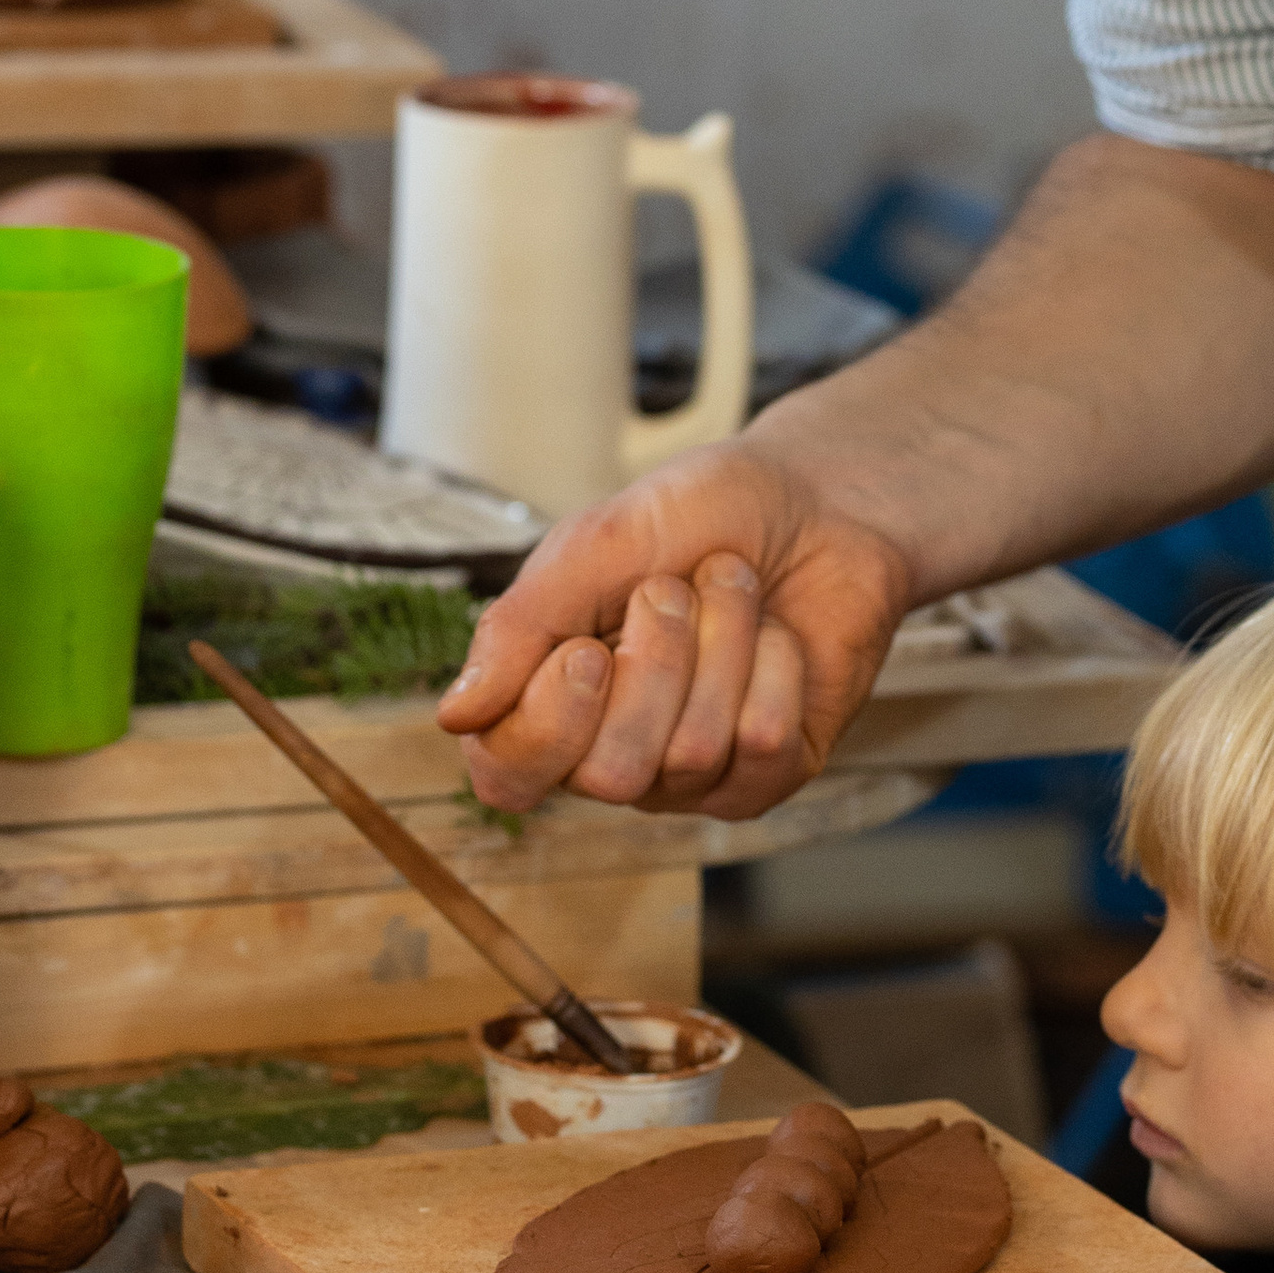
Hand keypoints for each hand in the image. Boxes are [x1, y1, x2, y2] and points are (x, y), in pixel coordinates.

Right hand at [435, 435, 911, 820]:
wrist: (819, 497)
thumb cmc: (700, 515)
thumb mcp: (598, 544)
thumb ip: (521, 626)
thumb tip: (454, 718)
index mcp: (551, 698)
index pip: (508, 775)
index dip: (549, 721)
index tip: (586, 647)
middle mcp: (613, 750)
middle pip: (609, 773)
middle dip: (656, 661)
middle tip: (675, 589)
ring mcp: (693, 773)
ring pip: (691, 755)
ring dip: (722, 644)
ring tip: (732, 591)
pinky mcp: (770, 771)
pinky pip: (763, 746)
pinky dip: (777, 664)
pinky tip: (779, 632)